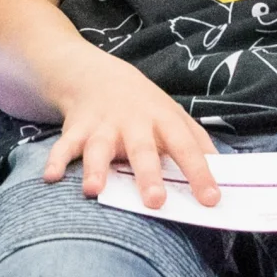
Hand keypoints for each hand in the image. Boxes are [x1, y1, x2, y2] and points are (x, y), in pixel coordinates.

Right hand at [41, 58, 219, 209]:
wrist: (94, 74)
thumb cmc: (142, 104)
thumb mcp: (173, 114)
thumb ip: (197, 141)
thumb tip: (225, 171)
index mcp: (162, 120)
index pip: (186, 147)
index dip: (200, 173)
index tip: (211, 199)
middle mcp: (133, 123)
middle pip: (141, 150)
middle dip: (147, 175)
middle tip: (155, 202)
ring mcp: (102, 126)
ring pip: (99, 148)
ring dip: (96, 169)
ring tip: (94, 191)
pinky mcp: (76, 129)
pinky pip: (64, 146)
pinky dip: (56, 160)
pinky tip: (51, 177)